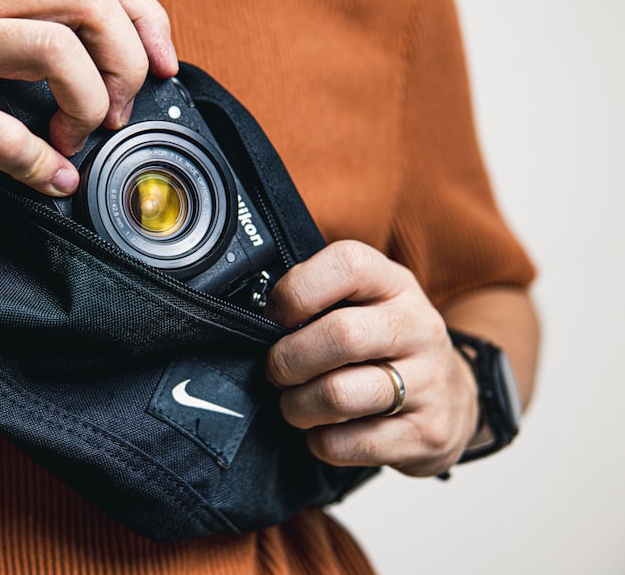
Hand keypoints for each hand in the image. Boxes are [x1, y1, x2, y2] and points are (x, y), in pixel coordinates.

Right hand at [0, 0, 177, 194]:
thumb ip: (25, 36)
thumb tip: (107, 71)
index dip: (148, 18)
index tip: (163, 66)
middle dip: (127, 62)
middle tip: (116, 110)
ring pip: (55, 48)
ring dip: (88, 104)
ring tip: (73, 139)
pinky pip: (1, 130)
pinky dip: (41, 163)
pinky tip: (50, 178)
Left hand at [264, 240, 478, 476]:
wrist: (454, 400)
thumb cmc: (386, 347)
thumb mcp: (365, 304)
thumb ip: (319, 299)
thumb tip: (254, 315)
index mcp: (394, 284)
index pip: (346, 265)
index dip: (296, 291)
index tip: (276, 317)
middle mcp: (418, 327)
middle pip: (339, 336)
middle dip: (287, 360)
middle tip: (277, 371)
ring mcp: (429, 382)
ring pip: (339, 395)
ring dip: (297, 406)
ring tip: (296, 404)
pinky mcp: (426, 434)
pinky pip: (348, 443)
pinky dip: (321, 441)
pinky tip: (326, 430)